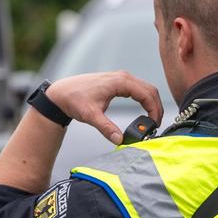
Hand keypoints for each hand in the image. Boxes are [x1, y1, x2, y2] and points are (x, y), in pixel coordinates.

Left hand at [46, 72, 164, 144]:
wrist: (61, 93)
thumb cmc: (74, 100)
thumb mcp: (90, 116)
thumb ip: (106, 128)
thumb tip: (120, 140)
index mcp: (120, 81)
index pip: (147, 94)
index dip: (154, 110)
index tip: (154, 124)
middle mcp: (123, 77)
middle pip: (150, 90)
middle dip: (156, 107)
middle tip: (156, 125)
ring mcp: (120, 78)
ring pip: (145, 89)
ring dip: (152, 103)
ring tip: (152, 120)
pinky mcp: (117, 82)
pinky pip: (137, 89)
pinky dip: (144, 99)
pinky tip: (144, 111)